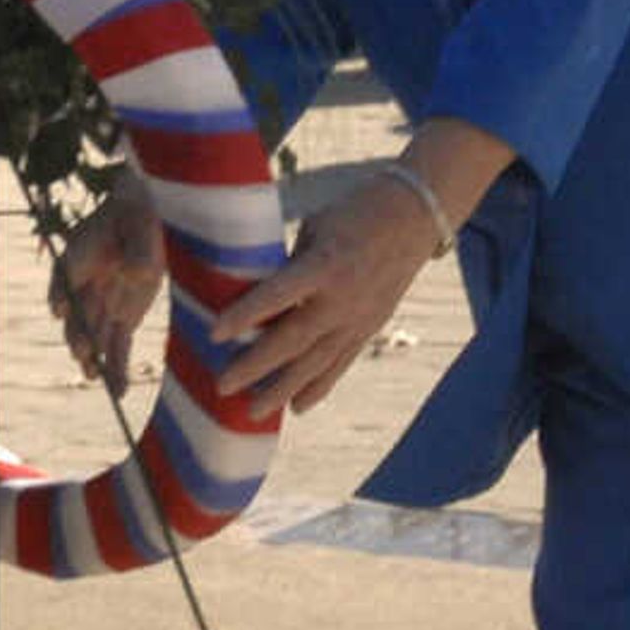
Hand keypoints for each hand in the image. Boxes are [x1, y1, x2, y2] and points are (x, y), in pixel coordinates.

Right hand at [50, 184, 164, 397]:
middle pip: (75, 315)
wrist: (141, 221)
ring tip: (96, 377)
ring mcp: (101, 305)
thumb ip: (139, 249)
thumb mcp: (141, 224)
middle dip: (77, 335)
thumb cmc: (136, 217)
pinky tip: (119, 391)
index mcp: (78, 257)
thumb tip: (136, 274)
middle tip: (83, 351)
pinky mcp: (123, 319)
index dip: (60, 294)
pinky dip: (117, 369)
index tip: (60, 309)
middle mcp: (84, 287)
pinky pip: (117, 347)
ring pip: (93, 337)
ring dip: (93, 358)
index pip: (64, 277)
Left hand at [214, 177, 440, 413]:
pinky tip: (297, 408)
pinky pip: (340, 364)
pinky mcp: (370, 328)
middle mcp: (343, 298)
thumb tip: (250, 296)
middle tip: (221, 387)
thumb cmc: (352, 215)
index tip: (214, 334)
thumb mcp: (315, 230)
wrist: (415, 217)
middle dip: (255, 366)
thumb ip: (288, 266)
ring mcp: (359, 318)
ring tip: (252, 413)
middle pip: (294, 339)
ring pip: (316, 363)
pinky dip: (317, 388)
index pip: (278, 295)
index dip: (246, 315)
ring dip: (282, 390)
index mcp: (325, 264)